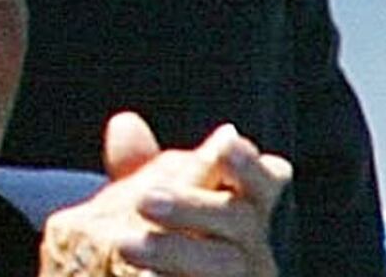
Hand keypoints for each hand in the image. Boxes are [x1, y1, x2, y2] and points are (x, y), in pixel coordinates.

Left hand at [40, 114, 289, 276]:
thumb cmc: (169, 236)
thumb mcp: (155, 199)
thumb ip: (145, 166)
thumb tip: (125, 125)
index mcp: (244, 207)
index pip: (261, 181)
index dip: (249, 166)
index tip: (226, 147)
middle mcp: (253, 245)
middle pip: (238, 220)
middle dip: (192, 207)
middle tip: (143, 201)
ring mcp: (244, 276)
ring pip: (223, 264)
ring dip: (174, 251)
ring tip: (125, 245)